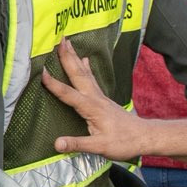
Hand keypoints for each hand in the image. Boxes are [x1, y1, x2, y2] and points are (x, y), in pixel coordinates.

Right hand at [44, 38, 153, 160]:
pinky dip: (86, 67)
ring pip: (84, 73)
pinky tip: (85, 60)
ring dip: (75, 57)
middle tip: (60, 40)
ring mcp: (100, 97)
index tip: (41, 72)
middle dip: (68, 57)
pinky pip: (92, 78)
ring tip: (68, 43)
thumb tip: (56, 144)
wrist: (145, 136)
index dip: (54, 84)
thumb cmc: (124, 142)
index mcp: (92, 108)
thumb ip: (77, 144)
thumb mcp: (100, 147)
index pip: (69, 94)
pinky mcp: (103, 99)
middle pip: (78, 74)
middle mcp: (95, 98)